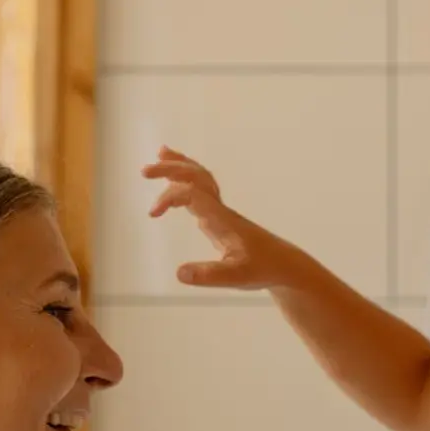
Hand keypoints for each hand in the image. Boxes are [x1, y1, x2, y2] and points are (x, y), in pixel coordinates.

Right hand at [141, 146, 309, 289]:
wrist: (284, 265)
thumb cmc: (262, 269)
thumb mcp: (236, 277)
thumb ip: (209, 275)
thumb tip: (179, 272)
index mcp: (221, 219)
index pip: (194, 194)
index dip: (171, 197)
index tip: (153, 213)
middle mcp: (220, 209)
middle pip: (196, 177)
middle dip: (171, 169)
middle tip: (144, 171)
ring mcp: (221, 211)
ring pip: (201, 179)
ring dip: (180, 166)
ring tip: (160, 153)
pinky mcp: (220, 217)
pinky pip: (201, 190)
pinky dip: (186, 180)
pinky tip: (175, 183)